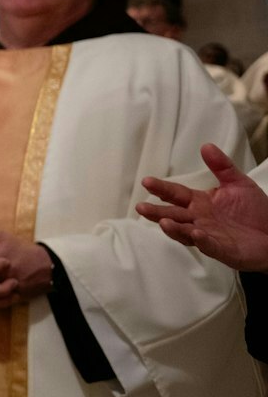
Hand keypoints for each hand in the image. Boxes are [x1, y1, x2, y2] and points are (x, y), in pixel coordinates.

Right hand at [139, 142, 267, 272]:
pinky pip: (209, 246)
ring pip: (185, 233)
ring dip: (174, 229)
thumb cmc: (255, 210)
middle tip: (141, 208)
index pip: (176, 194)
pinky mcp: (222, 250)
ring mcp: (208, 236)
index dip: (162, 189)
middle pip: (173, 215)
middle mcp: (199, 220)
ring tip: (164, 222)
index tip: (147, 182)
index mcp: (200, 203)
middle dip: (156, 212)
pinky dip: (201, 241)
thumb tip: (206, 146)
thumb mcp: (238, 184)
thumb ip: (221, 166)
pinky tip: (196, 233)